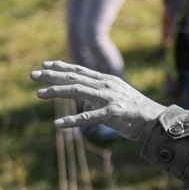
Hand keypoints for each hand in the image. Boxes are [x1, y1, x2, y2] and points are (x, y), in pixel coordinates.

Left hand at [31, 61, 167, 140]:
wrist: (156, 121)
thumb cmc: (134, 111)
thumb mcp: (115, 98)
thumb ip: (97, 98)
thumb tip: (83, 103)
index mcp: (105, 80)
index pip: (79, 70)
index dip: (60, 66)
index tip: (44, 64)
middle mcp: (105, 85)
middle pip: (73, 77)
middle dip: (51, 75)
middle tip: (32, 75)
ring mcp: (109, 98)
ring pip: (77, 91)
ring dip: (56, 92)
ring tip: (38, 94)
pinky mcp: (113, 114)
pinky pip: (88, 117)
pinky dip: (72, 121)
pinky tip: (58, 125)